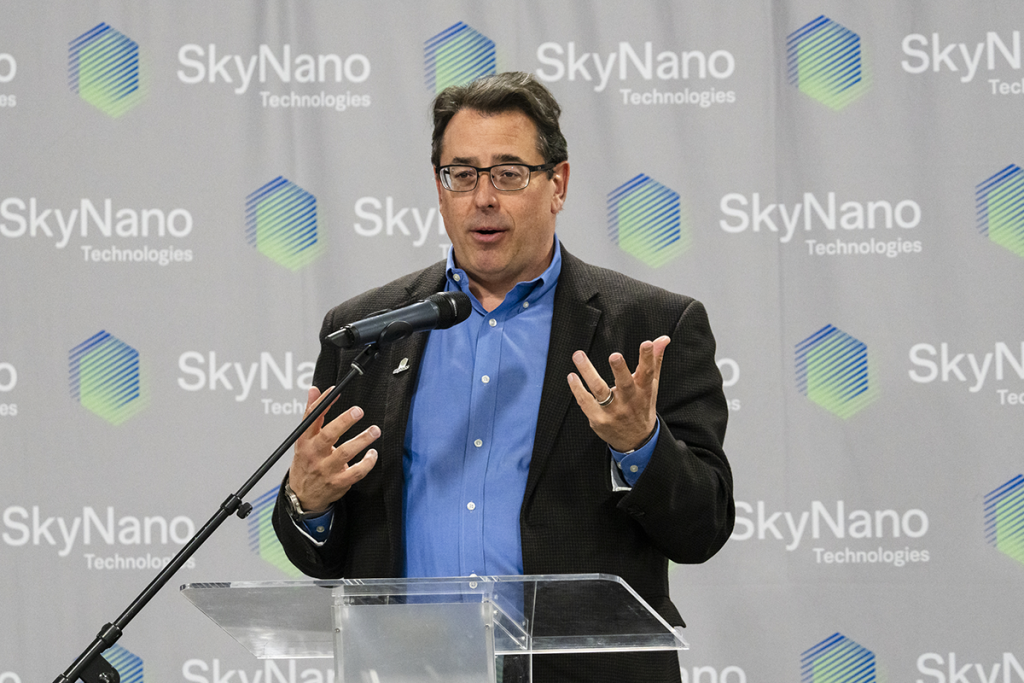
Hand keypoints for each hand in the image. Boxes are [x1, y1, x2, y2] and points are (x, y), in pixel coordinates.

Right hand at [287, 386, 379, 512]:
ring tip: (374, 431)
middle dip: (344, 421)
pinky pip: (356, 472)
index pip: (311, 418)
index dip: (323, 403)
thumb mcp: (303, 439)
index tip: (335, 390)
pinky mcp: (338, 482)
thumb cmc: (306, 463)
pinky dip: (367, 463)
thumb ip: (311, 414)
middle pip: (328, 435)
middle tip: (358, 411)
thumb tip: (314, 389)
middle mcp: (314, 454)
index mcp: (304, 441)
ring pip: (345, 453)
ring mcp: (326, 469)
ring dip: (362, 440)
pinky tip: (372, 454)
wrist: (302, 496)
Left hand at [567, 336, 669, 452]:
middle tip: (614, 356)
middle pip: (625, 384)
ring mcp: (613, 411)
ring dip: (588, 372)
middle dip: (620, 370)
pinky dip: (577, 389)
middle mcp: (629, 401)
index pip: (648, 373)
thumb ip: (654, 361)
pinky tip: (572, 376)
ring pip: (600, 390)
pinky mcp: (599, 419)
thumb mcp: (651, 386)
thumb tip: (663, 339)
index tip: (647, 343)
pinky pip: (585, 402)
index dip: (648, 358)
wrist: (636, 440)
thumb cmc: (642, 407)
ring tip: (579, 355)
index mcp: (644, 391)